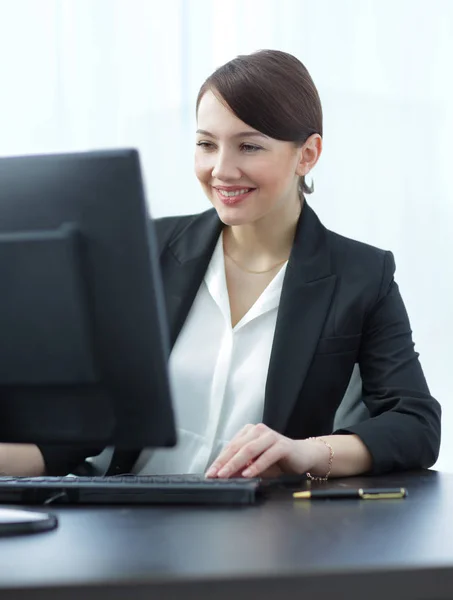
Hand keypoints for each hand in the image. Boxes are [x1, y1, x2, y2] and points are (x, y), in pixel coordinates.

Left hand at [205, 423, 322, 478]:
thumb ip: (241, 468)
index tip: (210, 473)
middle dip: (224, 462)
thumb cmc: (278, 460)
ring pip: (249, 449)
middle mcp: (258, 430)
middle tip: (214, 475)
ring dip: (236, 463)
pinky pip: (267, 455)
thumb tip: (224, 475)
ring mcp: (270, 436)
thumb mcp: (256, 465)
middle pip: (237, 447)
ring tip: (226, 475)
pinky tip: (248, 474)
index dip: (219, 460)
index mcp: (249, 432)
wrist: (304, 456)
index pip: (230, 446)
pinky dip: (256, 465)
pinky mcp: (282, 445)